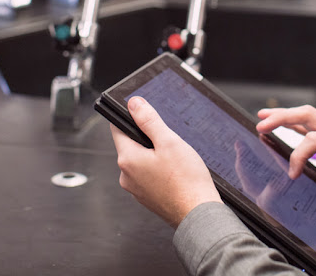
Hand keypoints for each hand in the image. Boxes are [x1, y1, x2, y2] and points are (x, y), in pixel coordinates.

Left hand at [110, 96, 221, 227]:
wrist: (198, 213)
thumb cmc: (186, 180)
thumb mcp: (169, 141)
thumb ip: (149, 121)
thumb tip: (134, 104)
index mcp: (128, 159)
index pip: (117, 129)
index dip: (130, 117)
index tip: (144, 113)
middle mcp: (126, 176)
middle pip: (131, 144)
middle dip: (148, 138)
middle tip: (170, 139)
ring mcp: (136, 189)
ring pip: (141, 160)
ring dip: (155, 155)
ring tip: (176, 158)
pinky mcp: (147, 197)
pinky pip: (149, 175)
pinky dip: (160, 170)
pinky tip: (177, 172)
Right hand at [256, 105, 315, 206]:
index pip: (315, 138)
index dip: (299, 154)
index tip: (292, 174)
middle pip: (308, 115)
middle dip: (283, 116)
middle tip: (261, 122)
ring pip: (308, 119)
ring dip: (286, 117)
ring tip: (264, 118)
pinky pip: (311, 128)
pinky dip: (295, 126)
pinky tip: (284, 126)